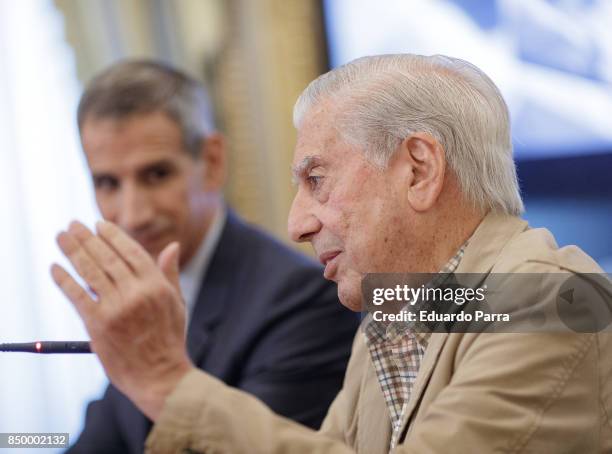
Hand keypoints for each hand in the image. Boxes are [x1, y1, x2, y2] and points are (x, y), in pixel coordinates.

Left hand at [51, 220, 193, 419]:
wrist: (159, 375)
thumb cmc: (169, 338)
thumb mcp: (176, 302)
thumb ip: (169, 273)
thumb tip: (173, 245)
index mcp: (157, 286)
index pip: (131, 251)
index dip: (113, 236)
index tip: (99, 225)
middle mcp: (136, 293)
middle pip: (107, 258)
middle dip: (87, 238)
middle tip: (72, 225)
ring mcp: (116, 309)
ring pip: (90, 272)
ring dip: (72, 251)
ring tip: (61, 237)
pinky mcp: (98, 325)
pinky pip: (77, 296)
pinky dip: (64, 280)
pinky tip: (55, 268)